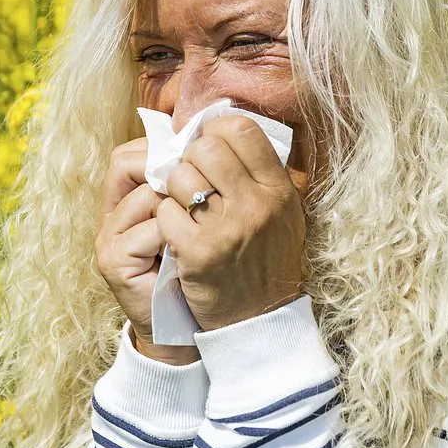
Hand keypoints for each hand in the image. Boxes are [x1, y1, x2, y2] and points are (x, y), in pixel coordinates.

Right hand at [95, 136, 199, 363]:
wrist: (189, 330)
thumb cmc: (200, 271)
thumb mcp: (197, 222)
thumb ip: (194, 184)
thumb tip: (214, 139)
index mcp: (127, 199)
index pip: (134, 152)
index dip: (168, 150)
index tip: (202, 165)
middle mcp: (111, 213)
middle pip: (129, 163)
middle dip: (174, 175)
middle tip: (204, 198)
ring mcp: (107, 237)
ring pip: (149, 194)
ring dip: (184, 209)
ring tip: (202, 230)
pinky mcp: (113, 260)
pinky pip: (154, 228)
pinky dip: (180, 236)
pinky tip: (193, 254)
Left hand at [158, 116, 304, 330]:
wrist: (259, 321)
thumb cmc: (265, 259)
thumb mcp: (283, 214)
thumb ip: (260, 174)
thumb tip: (225, 126)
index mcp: (279, 190)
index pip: (242, 129)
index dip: (216, 130)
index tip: (207, 144)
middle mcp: (256, 206)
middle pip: (205, 148)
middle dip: (190, 158)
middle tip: (191, 176)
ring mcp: (226, 229)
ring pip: (180, 176)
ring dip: (173, 188)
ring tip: (182, 205)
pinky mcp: (197, 252)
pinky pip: (165, 211)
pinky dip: (165, 218)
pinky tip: (175, 231)